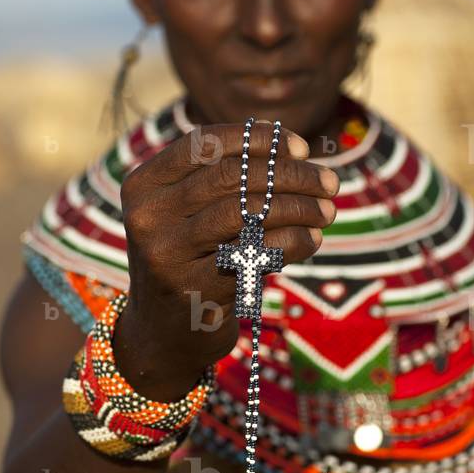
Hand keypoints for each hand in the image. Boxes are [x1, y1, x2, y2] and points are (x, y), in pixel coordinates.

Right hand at [113, 121, 339, 398]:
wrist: (162, 334)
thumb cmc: (190, 257)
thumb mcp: (187, 212)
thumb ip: (223, 178)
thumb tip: (292, 148)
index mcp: (143, 186)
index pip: (206, 144)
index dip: (259, 138)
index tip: (303, 147)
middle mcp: (148, 217)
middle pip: (233, 177)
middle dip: (292, 173)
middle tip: (330, 180)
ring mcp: (169, 256)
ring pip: (248, 212)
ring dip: (300, 207)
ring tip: (328, 209)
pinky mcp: (196, 291)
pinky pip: (258, 254)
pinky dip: (295, 241)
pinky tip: (314, 239)